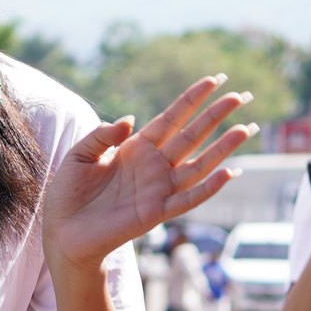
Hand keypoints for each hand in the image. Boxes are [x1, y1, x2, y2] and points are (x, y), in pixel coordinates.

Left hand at [42, 76, 255, 268]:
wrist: (63, 231)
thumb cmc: (69, 192)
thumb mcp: (80, 154)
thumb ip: (103, 135)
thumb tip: (131, 120)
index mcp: (136, 147)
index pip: (172, 117)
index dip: (193, 99)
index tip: (215, 80)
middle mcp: (153, 165)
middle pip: (192, 135)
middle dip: (216, 115)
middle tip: (242, 95)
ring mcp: (158, 188)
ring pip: (199, 164)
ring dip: (223, 148)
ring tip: (246, 128)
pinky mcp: (156, 212)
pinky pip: (188, 199)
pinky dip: (209, 188)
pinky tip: (229, 173)